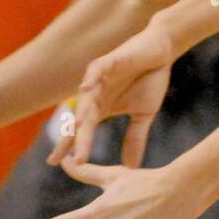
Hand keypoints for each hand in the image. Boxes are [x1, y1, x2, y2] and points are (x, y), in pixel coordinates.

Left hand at [49, 20, 175, 167]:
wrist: (161, 50)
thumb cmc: (150, 79)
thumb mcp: (144, 115)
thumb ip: (135, 139)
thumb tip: (132, 168)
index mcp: (101, 108)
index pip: (81, 131)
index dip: (69, 147)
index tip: (56, 165)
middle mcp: (96, 95)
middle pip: (81, 120)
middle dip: (72, 139)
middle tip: (63, 159)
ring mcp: (100, 78)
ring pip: (86, 98)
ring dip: (80, 112)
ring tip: (76, 128)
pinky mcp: (109, 61)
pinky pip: (97, 70)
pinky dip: (91, 79)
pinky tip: (86, 89)